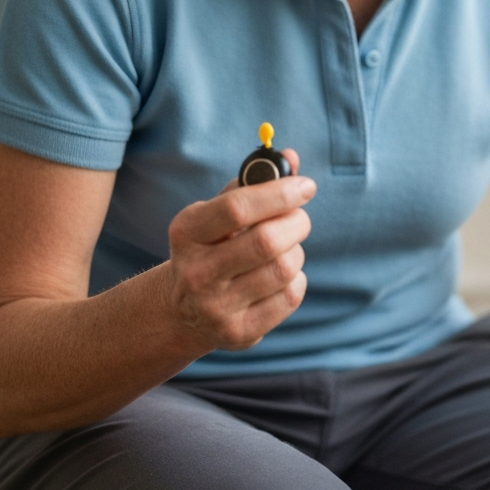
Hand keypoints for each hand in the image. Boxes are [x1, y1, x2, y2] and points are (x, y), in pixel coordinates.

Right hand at [163, 150, 314, 350]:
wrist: (182, 309)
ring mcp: (215, 307)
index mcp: (186, 231)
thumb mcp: (219, 211)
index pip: (238, 208)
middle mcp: (195, 272)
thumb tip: (291, 157)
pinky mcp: (239, 333)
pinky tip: (278, 276)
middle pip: (268, 241)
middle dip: (297, 222)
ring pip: (285, 268)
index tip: (306, 186)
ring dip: (296, 250)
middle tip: (299, 217)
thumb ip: (254, 181)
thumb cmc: (213, 243)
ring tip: (284, 248)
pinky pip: (291, 295)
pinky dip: (296, 278)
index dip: (280, 193)